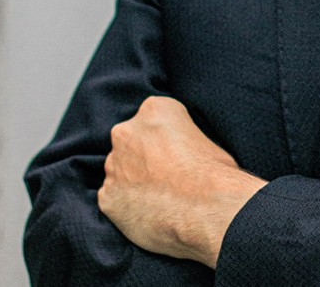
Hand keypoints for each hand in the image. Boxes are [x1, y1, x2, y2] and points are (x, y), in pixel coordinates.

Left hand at [97, 96, 266, 268]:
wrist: (205, 208)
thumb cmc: (213, 170)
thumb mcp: (204, 134)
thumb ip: (180, 135)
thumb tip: (177, 150)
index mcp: (154, 109)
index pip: (153, 117)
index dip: (166, 137)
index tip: (176, 151)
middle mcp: (127, 132)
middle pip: (130, 140)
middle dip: (143, 154)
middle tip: (165, 174)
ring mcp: (114, 165)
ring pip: (119, 169)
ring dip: (133, 179)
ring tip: (159, 196)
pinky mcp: (106, 197)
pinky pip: (114, 197)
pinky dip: (127, 204)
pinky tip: (149, 211)